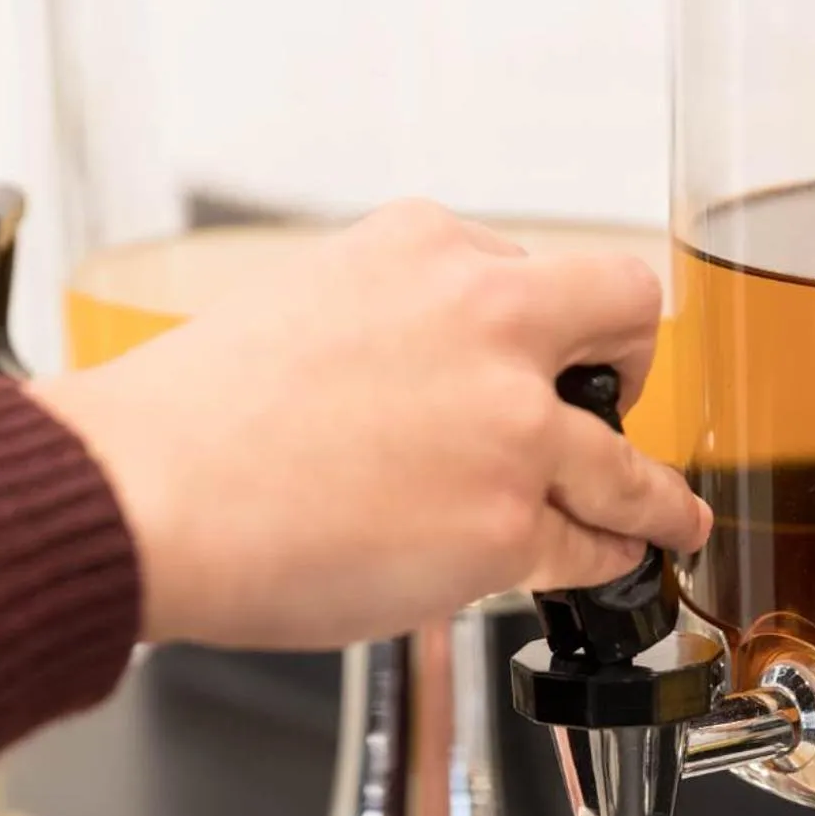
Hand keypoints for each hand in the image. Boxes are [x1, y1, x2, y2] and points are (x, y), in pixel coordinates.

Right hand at [31, 199, 710, 648]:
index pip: (530, 273)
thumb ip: (395, 322)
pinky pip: (589, 545)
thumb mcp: (303, 303)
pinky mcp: (505, 524)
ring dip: (654, 493)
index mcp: (426, 249)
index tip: (547, 355)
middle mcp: (485, 319)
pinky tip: (611, 566)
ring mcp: (507, 424)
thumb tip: (432, 377)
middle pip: (623, 316)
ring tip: (670, 516)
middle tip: (621, 404)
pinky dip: (604, 561)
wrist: (144, 495)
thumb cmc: (193, 421)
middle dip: (633, 365)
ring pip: (626, 457)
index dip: (544, 326)